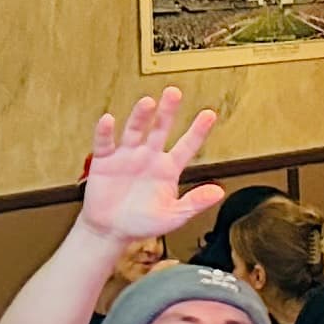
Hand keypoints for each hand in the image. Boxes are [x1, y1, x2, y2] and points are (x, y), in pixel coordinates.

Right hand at [72, 89, 223, 246]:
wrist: (111, 231)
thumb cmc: (143, 223)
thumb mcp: (173, 217)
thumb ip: (195, 203)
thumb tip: (219, 192)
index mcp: (168, 168)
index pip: (186, 145)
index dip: (198, 131)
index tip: (209, 114)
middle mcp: (149, 156)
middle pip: (160, 129)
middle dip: (167, 111)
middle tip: (174, 92)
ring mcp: (127, 156)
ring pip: (135, 130)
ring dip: (140, 116)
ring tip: (148, 103)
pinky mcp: (105, 161)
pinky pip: (105, 143)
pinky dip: (106, 132)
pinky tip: (109, 120)